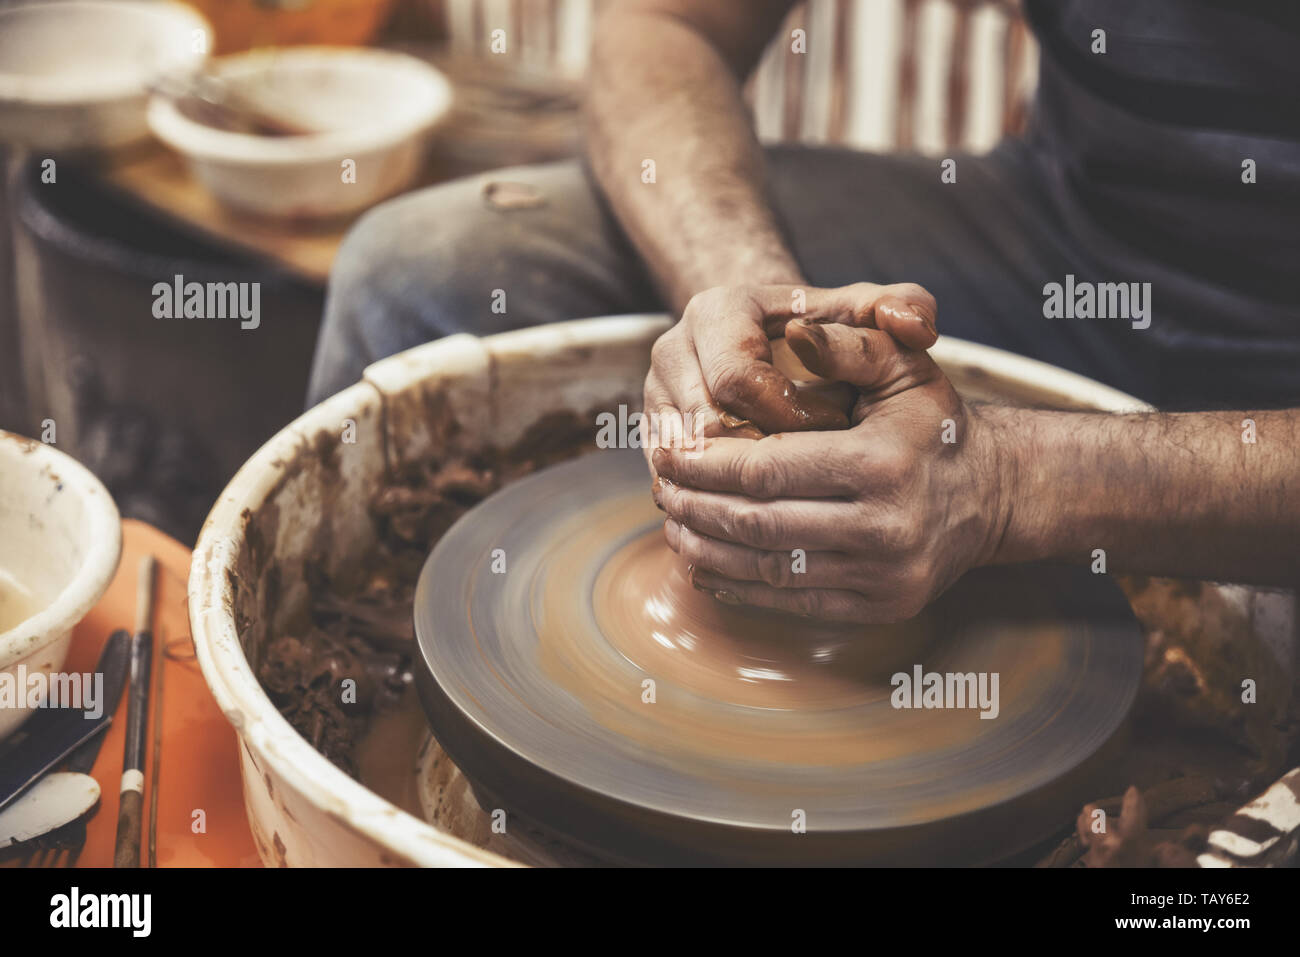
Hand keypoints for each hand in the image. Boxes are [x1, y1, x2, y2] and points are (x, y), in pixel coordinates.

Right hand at [643, 281, 938, 492]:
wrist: (779, 348)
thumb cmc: (832, 331)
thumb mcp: (871, 312)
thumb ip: (902, 307)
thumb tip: (913, 327)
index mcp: (718, 311)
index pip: (737, 378)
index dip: (785, 416)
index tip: (835, 433)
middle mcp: (673, 349)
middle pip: (702, 429)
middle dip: (758, 466)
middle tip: (814, 490)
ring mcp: (655, 396)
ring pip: (681, 464)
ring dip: (730, 497)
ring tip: (791, 515)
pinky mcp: (652, 435)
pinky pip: (671, 484)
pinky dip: (710, 509)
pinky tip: (758, 531)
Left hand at [651, 317, 1012, 622]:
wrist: (992, 493)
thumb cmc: (933, 422)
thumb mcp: (903, 366)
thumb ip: (847, 344)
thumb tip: (793, 332)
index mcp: (883, 464)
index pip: (766, 470)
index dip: (707, 464)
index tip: (670, 452)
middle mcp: (886, 527)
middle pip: (759, 524)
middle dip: (698, 506)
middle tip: (663, 488)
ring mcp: (885, 576)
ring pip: (770, 569)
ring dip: (709, 548)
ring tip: (674, 523)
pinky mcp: (881, 607)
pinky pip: (794, 601)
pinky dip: (741, 585)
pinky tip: (707, 563)